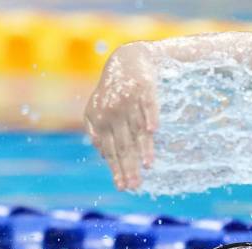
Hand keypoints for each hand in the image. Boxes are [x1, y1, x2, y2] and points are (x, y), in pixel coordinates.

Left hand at [84, 42, 158, 189]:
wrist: (128, 58)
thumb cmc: (113, 89)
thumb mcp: (98, 108)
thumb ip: (98, 130)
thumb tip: (102, 154)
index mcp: (100, 119)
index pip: (109, 149)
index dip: (116, 168)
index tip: (123, 186)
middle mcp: (112, 111)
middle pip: (123, 144)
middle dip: (129, 166)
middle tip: (135, 185)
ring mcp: (128, 99)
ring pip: (136, 128)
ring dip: (143, 147)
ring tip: (148, 165)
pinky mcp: (144, 88)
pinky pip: (148, 105)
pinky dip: (150, 117)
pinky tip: (153, 131)